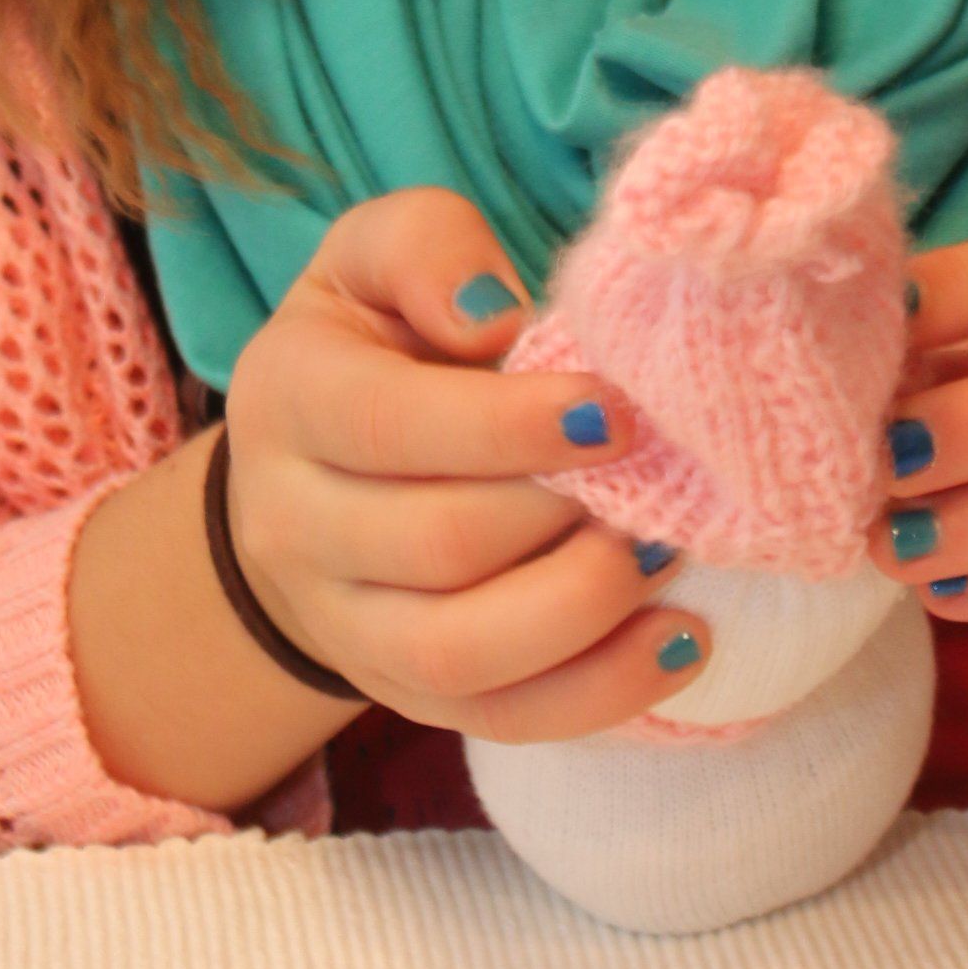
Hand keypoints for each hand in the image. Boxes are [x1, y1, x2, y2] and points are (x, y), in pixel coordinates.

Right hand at [221, 189, 707, 737]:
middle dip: (563, 514)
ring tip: (670, 551)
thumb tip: (494, 318)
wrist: (310, 473)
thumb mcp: (376, 260)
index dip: (506, 425)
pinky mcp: (405, 694)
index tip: (616, 410)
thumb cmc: (375, 344)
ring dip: (582, 608)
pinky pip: (498, 719)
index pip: (386, 425)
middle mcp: (294, 525)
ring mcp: (345, 626)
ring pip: (457, 653)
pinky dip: (597, 694)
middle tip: (659, 474)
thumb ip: (426, 248)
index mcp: (290, 399)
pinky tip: (678, 641)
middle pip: (435, 545)